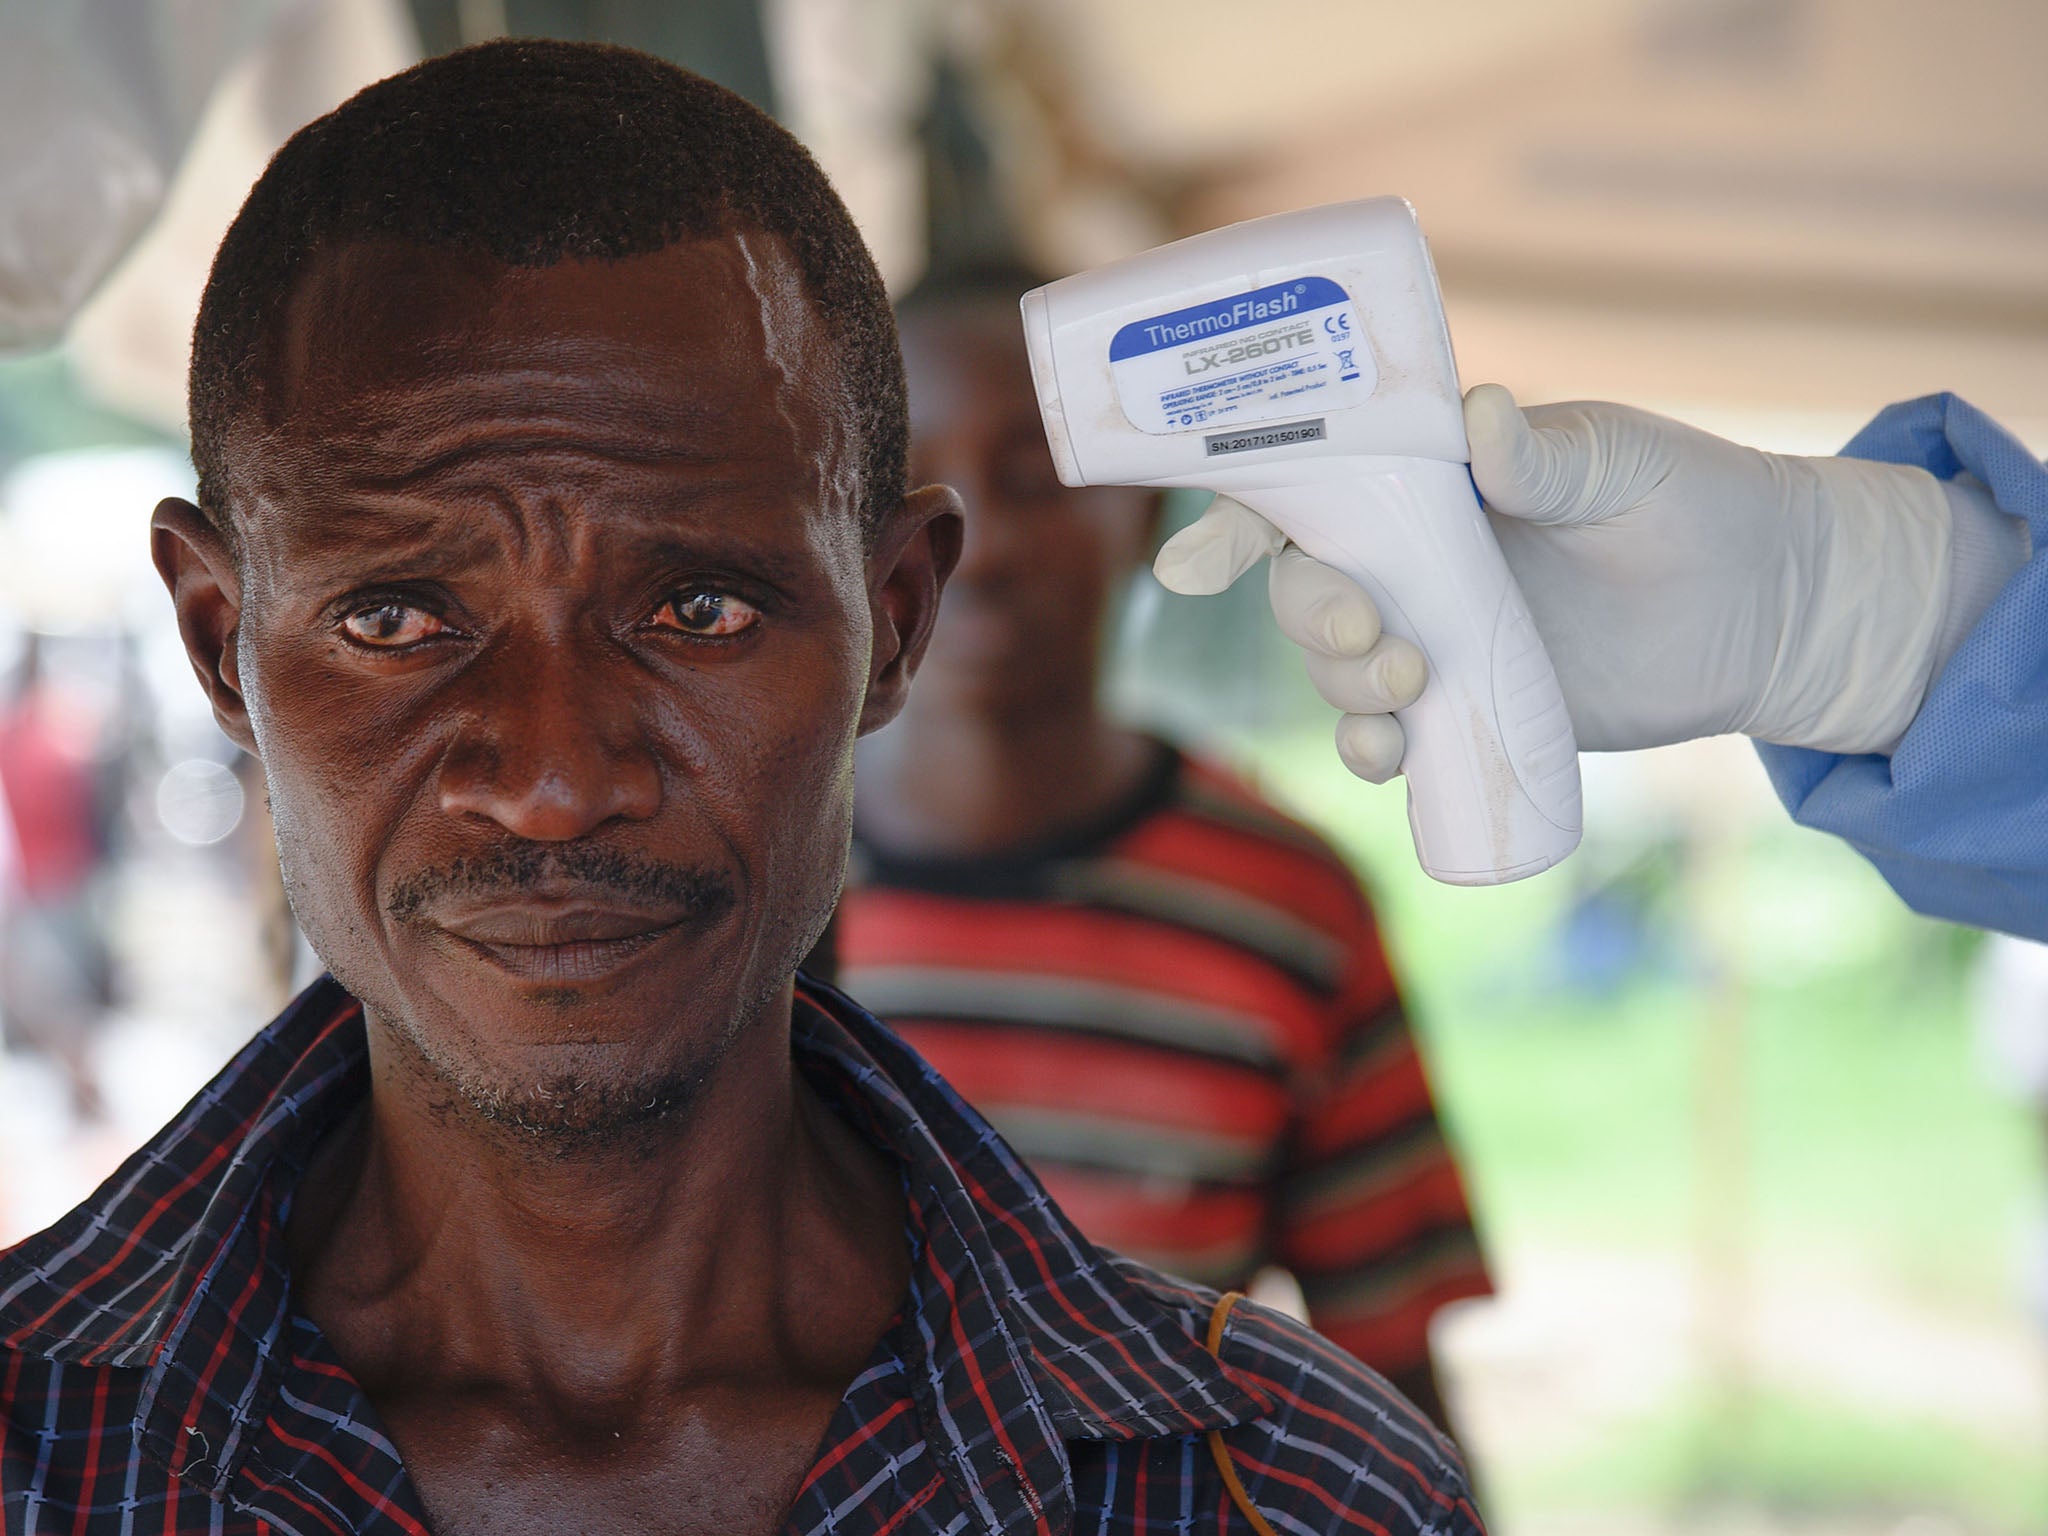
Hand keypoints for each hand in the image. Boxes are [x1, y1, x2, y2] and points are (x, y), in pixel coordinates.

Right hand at [1154, 385, 1959, 778]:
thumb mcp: (1623, 464)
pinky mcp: (1464, 710)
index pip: (1307, 489)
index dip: (1235, 523)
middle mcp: (1410, 558)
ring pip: (1333, 669)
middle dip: (1312, 616)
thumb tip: (1478, 419)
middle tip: (1373, 635)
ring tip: (1410, 686)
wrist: (1764, 610)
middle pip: (1304, 588)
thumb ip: (1547, 454)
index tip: (1195, 568)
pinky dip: (1371, 753)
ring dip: (1342, 685)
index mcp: (1426, 479)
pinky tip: (1392, 760)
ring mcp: (1430, 637)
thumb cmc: (1690, 502)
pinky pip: (1387, 738)